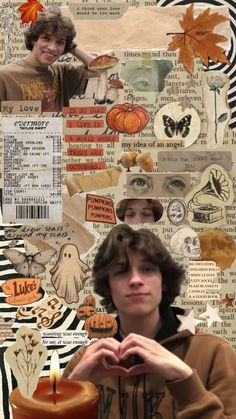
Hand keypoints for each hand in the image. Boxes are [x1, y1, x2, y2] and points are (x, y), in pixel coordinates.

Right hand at [68, 338, 123, 381]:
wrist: (79, 382)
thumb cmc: (91, 375)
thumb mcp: (107, 371)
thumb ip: (116, 369)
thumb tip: (128, 371)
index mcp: (96, 348)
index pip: (109, 339)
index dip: (118, 344)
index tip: (124, 353)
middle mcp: (93, 347)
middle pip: (108, 339)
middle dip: (117, 345)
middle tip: (124, 354)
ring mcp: (91, 351)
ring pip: (104, 342)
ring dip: (114, 348)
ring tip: (120, 357)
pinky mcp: (90, 358)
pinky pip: (102, 351)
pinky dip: (111, 355)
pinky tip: (116, 361)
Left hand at [69, 334, 192, 382]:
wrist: (177, 370)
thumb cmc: (165, 367)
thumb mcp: (149, 366)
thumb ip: (138, 367)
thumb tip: (128, 371)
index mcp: (149, 343)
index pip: (134, 337)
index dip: (125, 342)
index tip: (119, 351)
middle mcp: (149, 343)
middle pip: (132, 336)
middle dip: (122, 343)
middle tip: (117, 353)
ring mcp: (150, 347)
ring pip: (133, 340)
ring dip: (123, 347)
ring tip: (119, 356)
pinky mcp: (150, 354)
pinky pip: (135, 349)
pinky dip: (127, 352)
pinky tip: (124, 359)